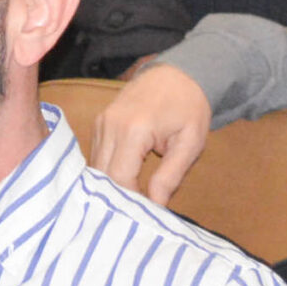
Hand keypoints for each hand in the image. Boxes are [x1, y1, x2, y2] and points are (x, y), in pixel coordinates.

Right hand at [92, 61, 214, 205]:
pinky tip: (125, 179)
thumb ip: (170, 175)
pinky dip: (108, 170)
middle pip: (102, 174)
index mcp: (133, 130)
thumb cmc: (189, 108)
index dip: (131, 200)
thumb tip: (156, 205)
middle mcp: (110, 125)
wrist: (177, 74)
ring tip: (134, 197)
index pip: (120, 177)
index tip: (149, 211)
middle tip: (140, 210)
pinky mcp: (99, 122)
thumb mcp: (190, 143)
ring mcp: (101, 122)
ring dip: (112, 184)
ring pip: (96, 166)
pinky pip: (97, 154)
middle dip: (119, 195)